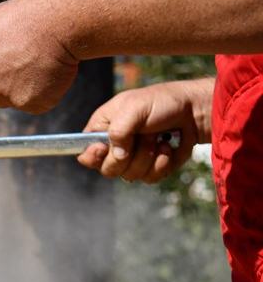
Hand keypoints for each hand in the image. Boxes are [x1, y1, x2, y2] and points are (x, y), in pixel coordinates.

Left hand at [0, 0, 80, 113]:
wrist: (57, 22)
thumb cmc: (26, 17)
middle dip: (3, 87)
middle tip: (21, 63)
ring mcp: (4, 94)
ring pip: (12, 100)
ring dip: (24, 87)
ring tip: (36, 60)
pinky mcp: (29, 103)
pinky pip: (36, 103)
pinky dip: (44, 91)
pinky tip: (48, 70)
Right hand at [76, 78, 212, 182]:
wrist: (196, 110)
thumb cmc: (163, 102)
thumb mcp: (135, 107)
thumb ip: (118, 130)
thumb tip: (117, 155)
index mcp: (103, 129)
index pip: (85, 153)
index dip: (93, 156)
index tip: (105, 149)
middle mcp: (115, 147)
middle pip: (108, 169)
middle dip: (129, 156)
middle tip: (144, 136)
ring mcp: (134, 159)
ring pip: (130, 176)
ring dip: (149, 157)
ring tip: (159, 138)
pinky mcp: (152, 167)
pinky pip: (150, 178)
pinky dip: (162, 164)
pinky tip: (168, 147)